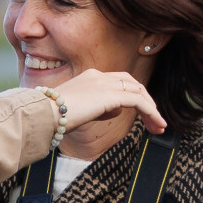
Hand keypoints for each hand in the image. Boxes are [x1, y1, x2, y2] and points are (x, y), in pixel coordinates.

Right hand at [47, 68, 164, 135]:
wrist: (44, 114)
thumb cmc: (53, 117)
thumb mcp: (78, 110)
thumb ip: (97, 108)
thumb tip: (113, 111)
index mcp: (91, 77)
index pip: (119, 82)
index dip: (133, 96)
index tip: (141, 114)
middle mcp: (100, 76)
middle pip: (133, 84)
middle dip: (147, 102)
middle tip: (155, 121)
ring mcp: (105, 83)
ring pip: (139, 92)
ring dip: (152, 110)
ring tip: (158, 126)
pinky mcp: (111, 94)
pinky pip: (139, 101)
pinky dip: (151, 112)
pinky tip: (155, 123)